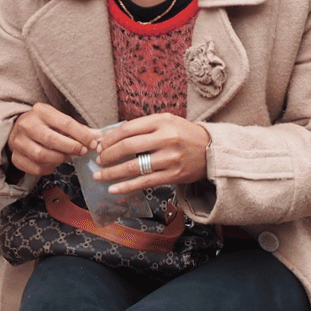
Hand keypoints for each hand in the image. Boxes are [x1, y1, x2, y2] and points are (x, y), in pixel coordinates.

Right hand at [6, 103, 99, 176]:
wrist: (16, 128)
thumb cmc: (43, 124)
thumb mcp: (58, 120)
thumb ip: (78, 129)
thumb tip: (97, 136)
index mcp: (40, 111)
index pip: (65, 123)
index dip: (82, 135)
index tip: (93, 143)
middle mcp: (26, 124)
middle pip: (51, 139)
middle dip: (71, 148)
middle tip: (82, 151)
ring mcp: (18, 141)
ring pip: (41, 155)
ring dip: (59, 158)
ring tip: (66, 156)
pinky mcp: (15, 157)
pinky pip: (35, 168)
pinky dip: (48, 169)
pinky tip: (53, 163)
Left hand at [94, 114, 209, 193]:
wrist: (211, 150)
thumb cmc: (184, 134)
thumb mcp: (166, 121)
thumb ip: (143, 127)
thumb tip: (112, 137)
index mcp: (161, 121)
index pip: (128, 129)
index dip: (109, 138)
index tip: (99, 145)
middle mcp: (166, 138)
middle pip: (128, 146)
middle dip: (108, 155)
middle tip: (98, 160)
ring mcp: (169, 158)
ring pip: (133, 166)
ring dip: (112, 172)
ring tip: (99, 175)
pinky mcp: (173, 175)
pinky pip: (144, 182)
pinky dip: (126, 187)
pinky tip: (113, 189)